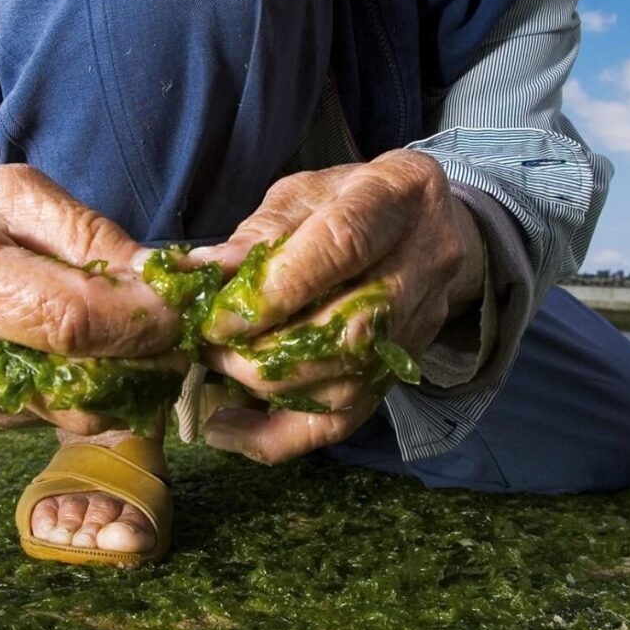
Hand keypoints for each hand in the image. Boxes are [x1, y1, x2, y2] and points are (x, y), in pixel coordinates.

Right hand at [0, 166, 185, 433]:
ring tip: (145, 334)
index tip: (182, 305)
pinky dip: (95, 388)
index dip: (138, 319)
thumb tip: (163, 278)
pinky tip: (98, 348)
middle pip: (76, 378)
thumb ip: (89, 234)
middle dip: (145, 358)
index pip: (65, 318)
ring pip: (76, 411)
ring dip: (128, 380)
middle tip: (180, 326)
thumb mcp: (18, 191)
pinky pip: (60, 414)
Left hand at [190, 150, 483, 463]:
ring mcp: (419, 325)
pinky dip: (278, 435)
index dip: (276, 290)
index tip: (218, 317)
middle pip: (348, 330)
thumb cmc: (353, 201)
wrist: (428, 228)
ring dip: (268, 388)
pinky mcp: (401, 370)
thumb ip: (259, 232)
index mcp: (397, 196)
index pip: (341, 247)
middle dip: (265, 350)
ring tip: (218, 369)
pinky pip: (344, 420)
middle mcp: (422, 264)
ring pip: (346, 383)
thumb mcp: (306, 193)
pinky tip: (227, 428)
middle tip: (209, 345)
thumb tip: (201, 274)